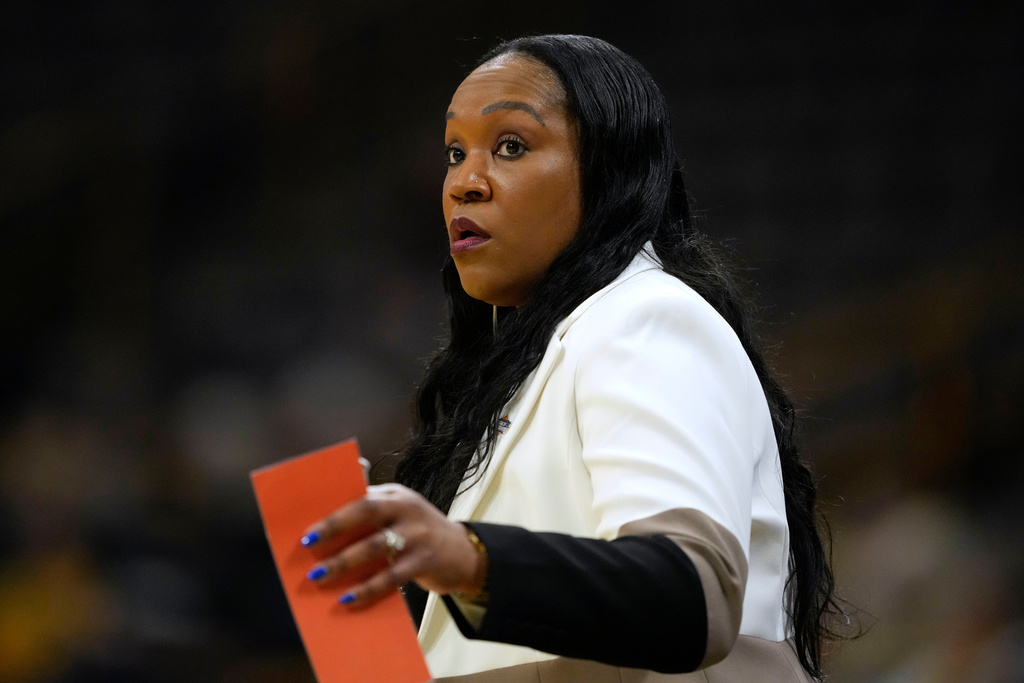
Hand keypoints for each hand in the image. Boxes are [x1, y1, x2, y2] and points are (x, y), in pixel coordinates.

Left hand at [300, 483, 486, 606]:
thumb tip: (325, 527)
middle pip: (367, 512)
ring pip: (375, 546)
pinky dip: (367, 589)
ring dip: (343, 562)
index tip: (310, 527)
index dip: (334, 511)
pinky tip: (348, 599)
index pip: (362, 496)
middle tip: (309, 543)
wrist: (464, 554)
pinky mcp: (424, 561)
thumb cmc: (420, 533)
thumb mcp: (400, 514)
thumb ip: (371, 514)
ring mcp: (417, 535)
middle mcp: (407, 509)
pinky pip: (390, 577)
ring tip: (319, 575)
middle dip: (335, 526)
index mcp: (396, 495)